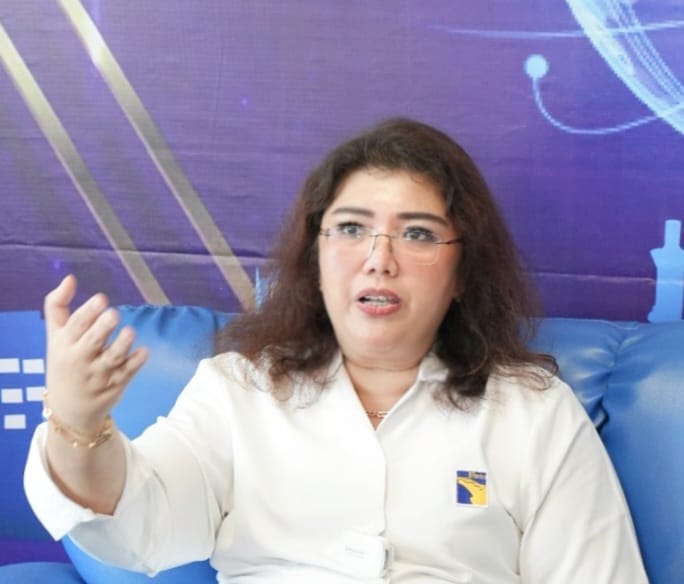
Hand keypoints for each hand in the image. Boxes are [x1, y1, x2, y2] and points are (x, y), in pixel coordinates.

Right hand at [44, 275, 147, 433]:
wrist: (69, 410)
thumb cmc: (65, 362)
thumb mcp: (55, 336)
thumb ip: (58, 305)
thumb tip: (70, 278)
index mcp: (64, 345)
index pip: (75, 326)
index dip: (88, 312)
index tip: (102, 298)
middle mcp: (80, 360)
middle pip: (92, 342)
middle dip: (103, 327)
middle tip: (114, 314)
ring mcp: (99, 374)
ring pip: (112, 358)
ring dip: (122, 344)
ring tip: (129, 331)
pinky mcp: (116, 384)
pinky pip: (128, 373)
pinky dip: (136, 362)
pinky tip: (145, 352)